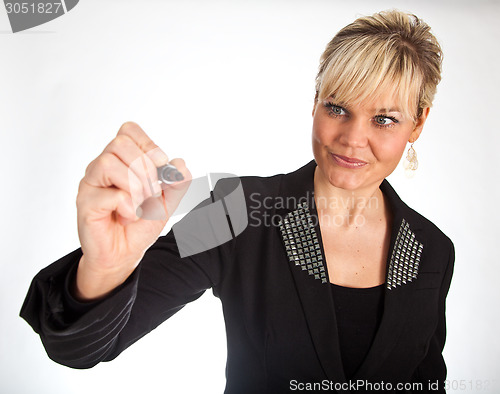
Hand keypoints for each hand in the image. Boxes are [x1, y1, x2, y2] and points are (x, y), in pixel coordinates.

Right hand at [74, 122, 190, 299]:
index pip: (128, 131)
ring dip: (135, 186)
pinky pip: (110, 194)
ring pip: (109, 163)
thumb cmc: (140, 223)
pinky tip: (128, 216)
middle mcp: (102, 166)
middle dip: (145, 169)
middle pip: (120, 143)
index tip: (161, 165)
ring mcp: (91, 183)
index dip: (148, 145)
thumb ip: (177, 183)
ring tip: (140, 204)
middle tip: (152, 192)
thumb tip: (181, 165)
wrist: (125, 253)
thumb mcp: (167, 201)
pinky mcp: (86, 203)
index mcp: (121, 160)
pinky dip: (128, 206)